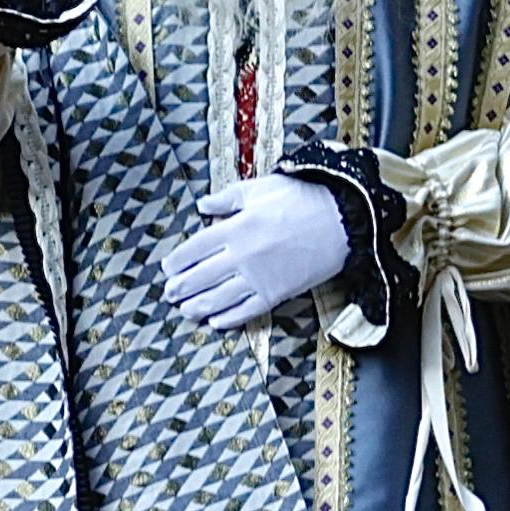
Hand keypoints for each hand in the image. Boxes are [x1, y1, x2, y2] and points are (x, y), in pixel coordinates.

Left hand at [162, 175, 353, 331]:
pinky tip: (215, 322)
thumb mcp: (260, 188)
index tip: (167, 267)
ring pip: (218, 298)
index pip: (195, 248)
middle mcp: (241, 256)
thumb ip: (227, 199)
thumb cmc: (301, 198)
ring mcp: (258, 278)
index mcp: (235, 228)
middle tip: (169, 293)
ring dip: (197, 306)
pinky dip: (228, 319)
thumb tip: (202, 206)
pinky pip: (246, 311)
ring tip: (185, 309)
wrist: (342, 221)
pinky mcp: (276, 294)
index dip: (177, 260)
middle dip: (181, 287)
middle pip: (201, 276)